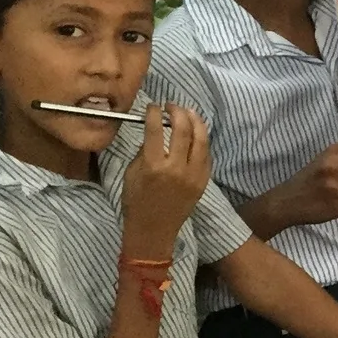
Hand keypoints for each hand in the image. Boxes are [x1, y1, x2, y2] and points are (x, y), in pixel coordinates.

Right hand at [120, 103, 210, 257]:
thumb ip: (143, 152)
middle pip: (183, 130)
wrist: (153, 231)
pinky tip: (196, 133)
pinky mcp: (204, 181)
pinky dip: (202, 140)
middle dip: (178, 112)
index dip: (155, 114)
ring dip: (196, 122)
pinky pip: (206, 154)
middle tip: (172, 106)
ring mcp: (194, 174)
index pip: (155, 130)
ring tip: (189, 113)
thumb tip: (155, 133)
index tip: (154, 106)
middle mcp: (176, 167)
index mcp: (154, 166)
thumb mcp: (131, 175)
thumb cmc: (136, 203)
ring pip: (201, 139)